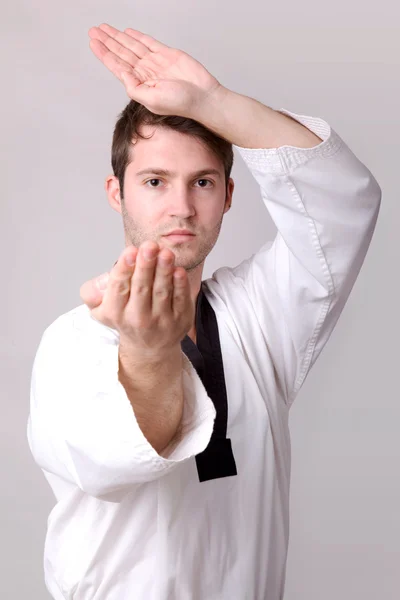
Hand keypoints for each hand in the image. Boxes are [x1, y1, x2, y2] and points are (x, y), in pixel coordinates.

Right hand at [80, 241, 193, 357]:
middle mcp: (138, 319)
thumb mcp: (100, 308)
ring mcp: (161, 321)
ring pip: (162, 292)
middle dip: (146, 266)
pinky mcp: (180, 320)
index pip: (118, 288)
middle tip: (149, 246)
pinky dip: (180, 285)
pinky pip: (180, 300)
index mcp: (115, 312)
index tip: (130, 251)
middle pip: (141, 288)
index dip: (125, 269)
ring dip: (164, 271)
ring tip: (165, 253)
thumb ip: (92, 292)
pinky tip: (178, 270)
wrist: (149, 346)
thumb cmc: (124, 316)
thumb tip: (103, 280)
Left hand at [88, 23, 222, 117]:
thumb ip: (133, 87)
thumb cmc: (180, 103)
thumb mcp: (151, 100)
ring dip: (118, 37)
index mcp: (140, 84)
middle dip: (107, 42)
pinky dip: (138, 37)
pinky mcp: (167, 55)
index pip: (117, 66)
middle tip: (94, 31)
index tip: (93, 43)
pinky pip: (149, 43)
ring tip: (104, 29)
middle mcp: (146, 72)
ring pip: (132, 46)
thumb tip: (121, 72)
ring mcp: (156, 63)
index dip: (104, 54)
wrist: (203, 96)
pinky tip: (128, 33)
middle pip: (122, 53)